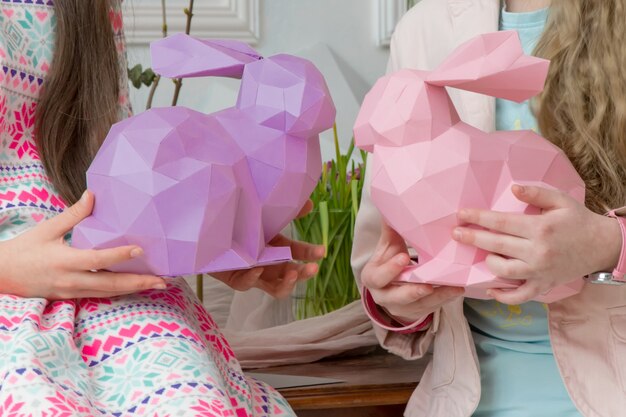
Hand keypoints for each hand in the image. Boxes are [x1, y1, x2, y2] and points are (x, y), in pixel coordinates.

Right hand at [0, 191, 166, 298]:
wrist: (0, 276)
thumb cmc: (23, 249)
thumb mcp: (46, 229)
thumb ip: (72, 215)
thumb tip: (92, 194)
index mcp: (64, 261)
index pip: (97, 259)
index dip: (119, 256)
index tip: (140, 250)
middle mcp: (70, 280)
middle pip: (110, 284)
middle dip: (138, 283)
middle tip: (163, 280)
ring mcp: (71, 292)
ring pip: (108, 293)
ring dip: (133, 289)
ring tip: (157, 285)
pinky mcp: (71, 297)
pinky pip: (99, 296)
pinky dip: (119, 292)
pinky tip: (135, 288)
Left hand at [211, 199, 324, 297]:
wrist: (206, 225)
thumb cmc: (238, 218)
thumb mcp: (264, 212)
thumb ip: (287, 209)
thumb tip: (310, 203)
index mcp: (277, 247)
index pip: (299, 253)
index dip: (311, 254)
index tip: (322, 252)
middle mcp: (268, 263)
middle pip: (291, 275)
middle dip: (304, 274)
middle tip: (311, 269)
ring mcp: (253, 272)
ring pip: (274, 287)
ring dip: (287, 284)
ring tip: (292, 274)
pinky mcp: (234, 277)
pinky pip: (245, 284)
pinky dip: (253, 278)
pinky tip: (258, 269)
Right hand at [361, 222, 463, 322]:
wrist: (391, 285)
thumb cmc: (390, 260)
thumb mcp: (388, 246)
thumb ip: (391, 230)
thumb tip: (392, 203)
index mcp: (372, 278)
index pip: (377, 277)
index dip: (390, 269)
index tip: (404, 257)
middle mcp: (383, 296)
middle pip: (396, 298)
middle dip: (412, 291)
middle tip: (428, 285)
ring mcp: (400, 307)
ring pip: (418, 305)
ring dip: (437, 297)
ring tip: (453, 287)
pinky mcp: (416, 312)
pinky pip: (431, 308)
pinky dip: (445, 299)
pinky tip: (457, 290)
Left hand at [453, 184, 620, 303]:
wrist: (602, 245)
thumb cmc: (578, 220)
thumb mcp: (561, 200)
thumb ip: (536, 193)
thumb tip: (513, 188)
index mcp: (540, 228)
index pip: (501, 223)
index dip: (478, 218)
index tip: (461, 214)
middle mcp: (538, 251)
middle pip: (497, 246)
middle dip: (472, 238)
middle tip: (455, 233)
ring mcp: (540, 271)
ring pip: (504, 272)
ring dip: (488, 263)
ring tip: (481, 255)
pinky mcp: (544, 285)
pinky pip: (520, 296)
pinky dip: (503, 296)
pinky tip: (490, 290)